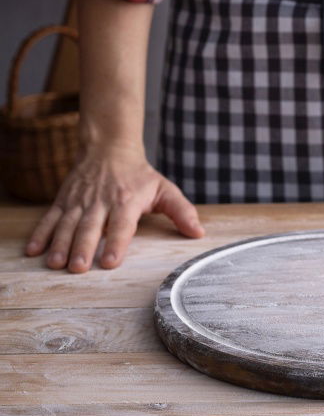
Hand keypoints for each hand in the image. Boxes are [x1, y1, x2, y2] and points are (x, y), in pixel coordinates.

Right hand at [23, 145, 205, 272]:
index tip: (110, 262)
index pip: (122, 224)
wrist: (110, 147)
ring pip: (67, 223)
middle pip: (91, 226)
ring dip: (60, 243)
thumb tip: (198, 232)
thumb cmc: (139, 175)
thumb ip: (181, 211)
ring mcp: (80, 200)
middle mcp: (101, 200)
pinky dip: (40, 234)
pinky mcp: (64, 200)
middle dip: (83, 247)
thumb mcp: (164, 189)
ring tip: (55, 264)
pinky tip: (33, 251)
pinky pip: (50, 217)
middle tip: (77, 268)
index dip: (116, 242)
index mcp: (127, 200)